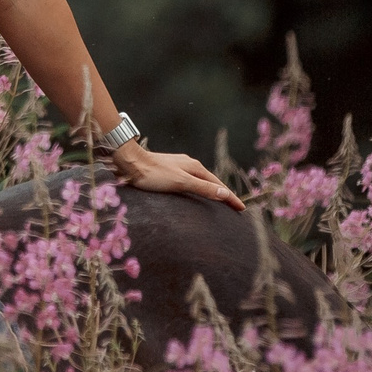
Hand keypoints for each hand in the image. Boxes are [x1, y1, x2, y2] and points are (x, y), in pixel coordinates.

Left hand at [109, 141, 243, 209]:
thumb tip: (225, 193)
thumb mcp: (181, 182)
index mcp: (195, 167)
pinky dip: (198, 188)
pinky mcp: (168, 169)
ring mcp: (178, 166)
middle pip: (211, 181)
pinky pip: (190, 180)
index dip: (230, 197)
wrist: (129, 162)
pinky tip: (193, 191)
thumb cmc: (153, 174)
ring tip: (218, 200)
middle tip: (234, 206)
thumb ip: (203, 188)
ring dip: (211, 190)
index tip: (242, 209)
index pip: (218, 185)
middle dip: (223, 193)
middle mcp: (189, 164)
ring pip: (200, 180)